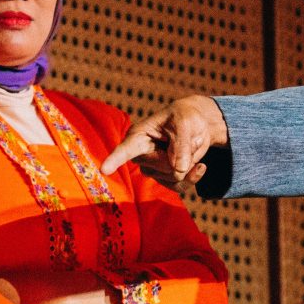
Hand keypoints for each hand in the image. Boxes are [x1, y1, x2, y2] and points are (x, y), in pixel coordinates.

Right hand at [101, 95, 228, 193]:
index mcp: (138, 135)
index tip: (104, 170)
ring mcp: (152, 168)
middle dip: (181, 155)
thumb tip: (179, 169)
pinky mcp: (163, 177)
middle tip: (185, 137)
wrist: (195, 125)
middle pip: (163, 166)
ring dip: (189, 164)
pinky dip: (193, 177)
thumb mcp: (185, 123)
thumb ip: (181, 144)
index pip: (126, 150)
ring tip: (187, 146)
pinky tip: (199, 165)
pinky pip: (179, 186)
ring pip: (174, 177)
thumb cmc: (185, 117)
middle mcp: (141, 154)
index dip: (115, 159)